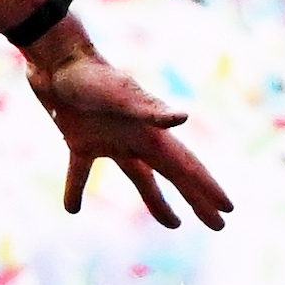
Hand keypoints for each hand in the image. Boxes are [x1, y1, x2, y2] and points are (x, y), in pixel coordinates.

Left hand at [27, 27, 232, 230]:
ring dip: (157, 201)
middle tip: (218, 226)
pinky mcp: (79, 138)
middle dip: (197, 200)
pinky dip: (75, 189)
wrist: (56, 59)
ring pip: (140, 177)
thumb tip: (183, 118)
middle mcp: (136, 138)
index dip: (207, 190)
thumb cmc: (90, 75)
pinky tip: (72, 210)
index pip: (187, 168)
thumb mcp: (120, 94)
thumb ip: (150, 110)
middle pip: (174, 176)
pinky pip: (80, 171)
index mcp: (151, 134)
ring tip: (174, 224)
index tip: (227, 211)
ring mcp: (109, 139)